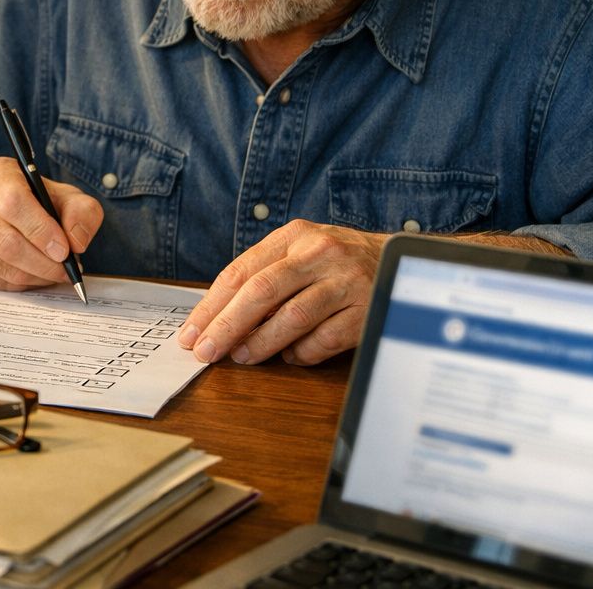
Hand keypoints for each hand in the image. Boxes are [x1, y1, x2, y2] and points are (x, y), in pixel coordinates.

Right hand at [0, 156, 102, 290]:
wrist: (7, 211)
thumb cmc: (39, 201)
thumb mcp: (67, 196)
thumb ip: (82, 212)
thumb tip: (76, 242)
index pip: (13, 202)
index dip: (41, 230)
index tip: (64, 249)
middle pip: (7, 242)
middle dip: (44, 263)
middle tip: (67, 270)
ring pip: (3, 267)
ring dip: (36, 277)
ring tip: (55, 271)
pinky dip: (22, 285)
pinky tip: (34, 273)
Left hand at [177, 219, 386, 365]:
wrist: (401, 260)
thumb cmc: (336, 262)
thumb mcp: (301, 252)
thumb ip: (264, 275)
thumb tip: (219, 318)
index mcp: (294, 236)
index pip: (241, 271)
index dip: (211, 305)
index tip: (191, 332)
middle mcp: (320, 254)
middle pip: (261, 292)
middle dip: (227, 326)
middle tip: (205, 352)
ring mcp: (346, 282)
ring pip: (291, 318)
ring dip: (261, 343)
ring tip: (241, 356)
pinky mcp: (367, 311)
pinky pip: (323, 340)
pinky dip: (301, 354)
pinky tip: (290, 356)